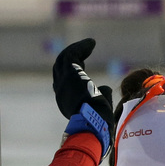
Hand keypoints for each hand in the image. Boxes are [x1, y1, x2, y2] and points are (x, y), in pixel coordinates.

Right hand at [52, 38, 114, 159]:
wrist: (94, 122)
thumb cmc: (100, 120)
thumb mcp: (99, 107)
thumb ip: (101, 96)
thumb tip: (104, 88)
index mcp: (66, 102)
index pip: (64, 83)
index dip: (72, 73)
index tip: (83, 65)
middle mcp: (60, 92)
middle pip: (60, 69)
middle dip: (71, 59)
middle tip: (84, 52)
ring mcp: (63, 82)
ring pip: (63, 60)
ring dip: (76, 50)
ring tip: (89, 44)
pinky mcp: (70, 74)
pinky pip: (71, 54)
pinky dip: (80, 47)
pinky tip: (91, 43)